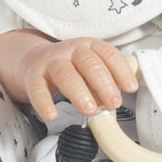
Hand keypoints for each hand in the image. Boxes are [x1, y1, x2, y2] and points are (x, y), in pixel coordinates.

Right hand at [0, 30, 137, 121]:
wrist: (31, 61)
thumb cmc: (69, 67)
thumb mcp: (88, 67)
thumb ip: (105, 79)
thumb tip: (121, 98)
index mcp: (88, 46)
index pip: (107, 53)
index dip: (121, 70)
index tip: (130, 87)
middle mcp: (70, 51)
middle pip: (88, 62)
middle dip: (103, 83)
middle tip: (114, 103)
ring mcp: (50, 62)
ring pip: (65, 74)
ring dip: (79, 92)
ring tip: (90, 110)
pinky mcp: (33, 76)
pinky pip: (37, 89)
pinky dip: (44, 103)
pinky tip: (52, 115)